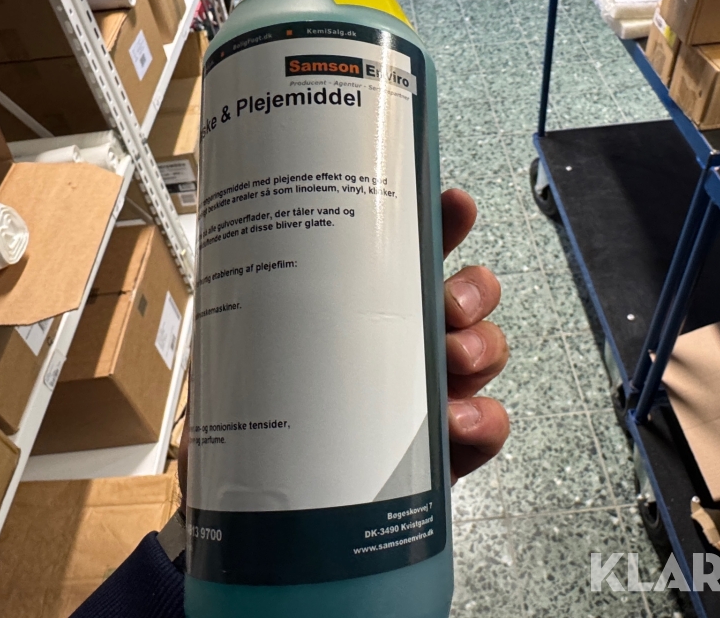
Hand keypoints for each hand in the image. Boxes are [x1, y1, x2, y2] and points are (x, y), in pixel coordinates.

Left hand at [179, 189, 509, 502]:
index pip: (412, 255)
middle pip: (467, 298)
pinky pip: (488, 427)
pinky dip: (485, 419)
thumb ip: (241, 313)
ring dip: (482, 347)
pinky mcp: (443, 451)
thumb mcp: (236, 360)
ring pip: (486, 352)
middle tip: (446, 305)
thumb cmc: (253, 426)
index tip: (452, 206)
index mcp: (363, 309)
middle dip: (471, 290)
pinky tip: (456, 421)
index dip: (443, 223)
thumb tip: (231, 255)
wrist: (259, 513)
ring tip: (451, 362)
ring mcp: (428, 394)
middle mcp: (405, 344)